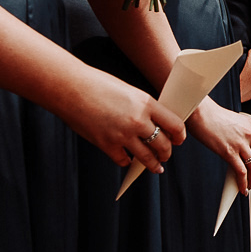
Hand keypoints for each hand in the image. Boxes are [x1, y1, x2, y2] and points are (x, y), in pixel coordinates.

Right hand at [68, 76, 185, 172]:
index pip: (175, 124)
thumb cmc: (98, 85)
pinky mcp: (107, 145)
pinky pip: (124, 160)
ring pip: (147, 158)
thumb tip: (155, 125)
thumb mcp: (129, 92)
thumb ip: (143, 108)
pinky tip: (128, 159)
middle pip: (163, 145)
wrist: (70, 88)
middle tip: (165, 155)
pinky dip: (127, 161)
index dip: (179, 135)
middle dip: (166, 153)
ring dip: (153, 164)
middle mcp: (138, 121)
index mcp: (146, 103)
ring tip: (155, 166)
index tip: (178, 140)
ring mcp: (122, 135)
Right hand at [188, 98, 250, 186]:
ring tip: (249, 183)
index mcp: (250, 123)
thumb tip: (242, 141)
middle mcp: (248, 133)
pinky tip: (242, 187)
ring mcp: (240, 143)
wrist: (199, 113)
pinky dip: (243, 182)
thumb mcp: (234, 118)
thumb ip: (241, 129)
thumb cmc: (211, 114)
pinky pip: (241, 172)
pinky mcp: (229, 152)